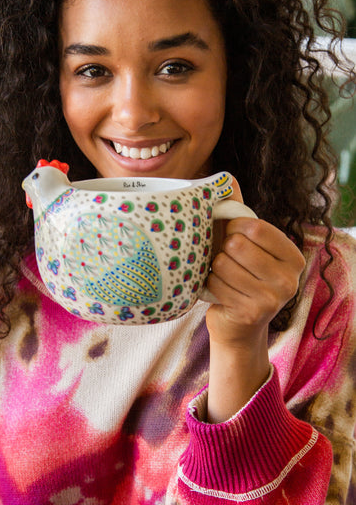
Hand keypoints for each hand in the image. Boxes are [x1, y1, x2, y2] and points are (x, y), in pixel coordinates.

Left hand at [206, 181, 304, 345]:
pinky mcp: (250, 313)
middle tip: (227, 260)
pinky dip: (210, 285)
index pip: (254, 226)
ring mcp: (272, 298)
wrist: (238, 326)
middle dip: (223, 249)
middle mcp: (290, 278)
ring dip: (215, 269)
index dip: (233, 227)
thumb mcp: (249, 245)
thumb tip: (226, 179)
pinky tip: (219, 292)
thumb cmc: (241, 276)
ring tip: (223, 277)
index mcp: (293, 256)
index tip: (232, 236)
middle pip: (236, 244)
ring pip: (222, 264)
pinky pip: (215, 284)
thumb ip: (240, 212)